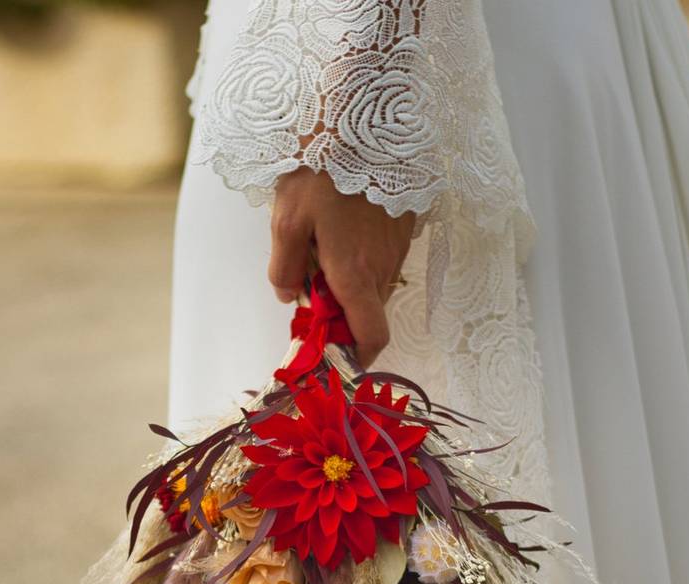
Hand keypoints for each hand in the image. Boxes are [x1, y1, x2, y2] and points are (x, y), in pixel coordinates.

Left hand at [269, 167, 415, 367]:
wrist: (360, 122)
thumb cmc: (319, 171)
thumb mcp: (286, 220)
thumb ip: (284, 268)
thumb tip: (289, 297)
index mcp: (355, 273)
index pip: (372, 335)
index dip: (358, 355)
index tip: (335, 353)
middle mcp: (383, 267)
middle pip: (370, 313)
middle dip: (343, 315)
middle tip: (311, 291)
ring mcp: (398, 247)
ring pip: (376, 286)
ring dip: (352, 285)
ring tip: (322, 251)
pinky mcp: (404, 227)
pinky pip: (384, 260)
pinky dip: (363, 261)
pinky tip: (342, 231)